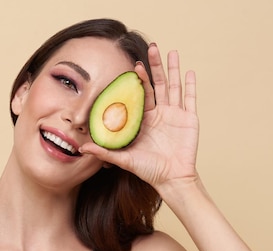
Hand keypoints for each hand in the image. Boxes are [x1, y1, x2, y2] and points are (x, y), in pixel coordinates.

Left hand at [80, 44, 198, 190]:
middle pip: (158, 84)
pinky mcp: (189, 120)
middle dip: (155, 66)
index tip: (134, 66)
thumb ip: (104, 151)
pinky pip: (190, 99)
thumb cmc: (148, 170)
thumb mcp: (124, 159)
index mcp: (144, 119)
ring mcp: (175, 115)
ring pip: (174, 86)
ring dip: (173, 69)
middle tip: (152, 48)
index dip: (139, 80)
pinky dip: (190, 85)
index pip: (141, 94)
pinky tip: (189, 71)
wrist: (171, 180)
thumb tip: (82, 147)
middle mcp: (159, 114)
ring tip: (171, 52)